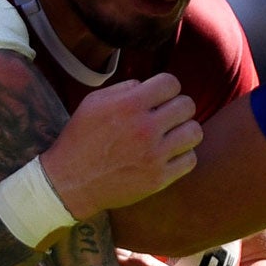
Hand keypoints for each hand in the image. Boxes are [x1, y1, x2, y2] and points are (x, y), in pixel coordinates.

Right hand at [39, 74, 199, 220]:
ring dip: (185, 130)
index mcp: (129, 105)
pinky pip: (190, 159)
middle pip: (187, 105)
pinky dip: (183, 155)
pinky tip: (169, 154)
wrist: (71, 182)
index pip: (171, 83)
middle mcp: (145, 128)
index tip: (161, 97)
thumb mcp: (93, 103)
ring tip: (172, 135)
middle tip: (167, 116)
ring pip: (194, 132)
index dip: (167, 88)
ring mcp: (154, 155)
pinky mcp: (158, 178)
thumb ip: (124, 88)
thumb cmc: (81, 139)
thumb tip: (148, 85)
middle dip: (177, 107)